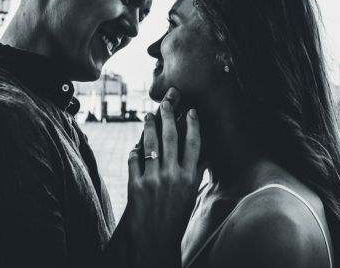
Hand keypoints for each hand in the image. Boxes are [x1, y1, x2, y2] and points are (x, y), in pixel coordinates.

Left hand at [126, 89, 204, 267]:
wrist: (153, 240)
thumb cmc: (175, 217)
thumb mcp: (190, 195)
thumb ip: (196, 172)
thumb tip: (205, 152)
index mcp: (189, 178)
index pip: (193, 144)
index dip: (193, 124)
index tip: (191, 110)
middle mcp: (172, 176)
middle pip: (171, 137)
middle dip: (169, 114)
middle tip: (168, 100)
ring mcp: (152, 179)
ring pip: (150, 143)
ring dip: (149, 126)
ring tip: (149, 115)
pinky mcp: (134, 185)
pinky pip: (134, 159)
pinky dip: (135, 149)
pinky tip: (137, 144)